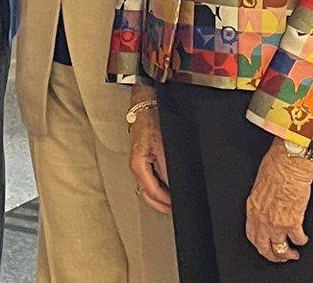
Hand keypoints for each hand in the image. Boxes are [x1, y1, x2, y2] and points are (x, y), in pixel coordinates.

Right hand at [126, 87, 170, 214]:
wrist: (147, 103)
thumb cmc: (151, 120)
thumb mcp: (163, 146)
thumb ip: (168, 167)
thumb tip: (174, 185)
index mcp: (138, 165)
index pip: (152, 191)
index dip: (165, 201)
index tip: (176, 205)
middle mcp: (136, 166)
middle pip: (147, 194)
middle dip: (160, 204)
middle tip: (174, 209)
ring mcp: (139, 162)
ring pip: (147, 187)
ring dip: (159, 197)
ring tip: (172, 201)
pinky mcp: (143, 157)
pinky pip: (150, 178)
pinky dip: (158, 186)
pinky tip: (167, 186)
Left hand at [246, 144, 312, 262]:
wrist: (290, 161)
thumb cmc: (277, 164)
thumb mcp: (260, 182)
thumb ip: (262, 199)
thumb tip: (267, 205)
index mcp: (253, 207)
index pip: (251, 234)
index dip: (259, 244)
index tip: (264, 246)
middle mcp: (263, 218)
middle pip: (264, 247)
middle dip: (272, 255)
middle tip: (279, 257)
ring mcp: (277, 222)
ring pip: (280, 248)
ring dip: (287, 254)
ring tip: (292, 254)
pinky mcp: (294, 221)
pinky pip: (298, 239)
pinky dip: (301, 241)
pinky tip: (303, 238)